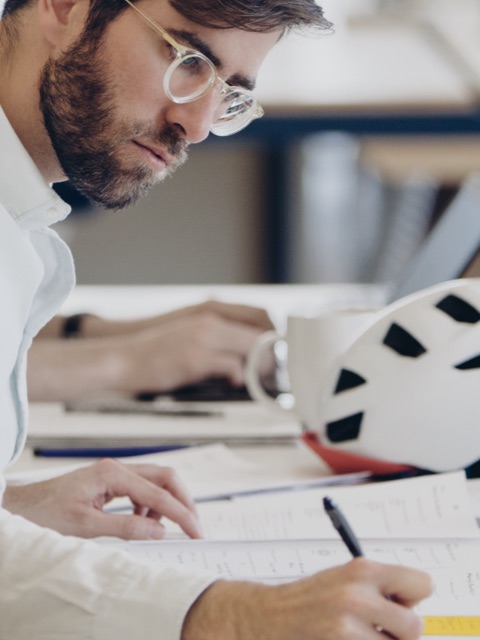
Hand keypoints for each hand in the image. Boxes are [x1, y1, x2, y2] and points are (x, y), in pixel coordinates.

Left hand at [3, 458, 201, 539]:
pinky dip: (150, 506)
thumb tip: (157, 530)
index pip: (159, 493)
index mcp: (112, 474)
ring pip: (155, 482)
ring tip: (165, 527)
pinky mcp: (111, 482)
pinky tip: (143, 521)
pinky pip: (142, 490)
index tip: (195, 530)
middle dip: (183, 501)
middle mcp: (117, 468)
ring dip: (167, 503)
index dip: (181, 513)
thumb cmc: (46, 512)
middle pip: (165, 477)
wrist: (22, 507)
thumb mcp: (86, 526)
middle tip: (194, 525)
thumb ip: (125, 527)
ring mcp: (115, 474)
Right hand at [115, 303, 273, 392]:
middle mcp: (209, 321)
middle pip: (260, 332)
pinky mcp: (195, 358)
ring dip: (257, 368)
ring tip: (253, 379)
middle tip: (269, 371)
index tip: (274, 351)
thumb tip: (244, 350)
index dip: (272, 334)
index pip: (259, 314)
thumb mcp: (189, 333)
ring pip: (250, 349)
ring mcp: (202, 338)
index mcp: (210, 312)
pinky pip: (231, 367)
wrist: (122, 359)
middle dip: (271, 354)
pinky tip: (230, 383)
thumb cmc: (155, 352)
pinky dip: (237, 378)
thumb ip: (216, 335)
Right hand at [182, 558, 432, 639]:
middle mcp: (357, 596)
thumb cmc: (307, 600)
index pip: (423, 583)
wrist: (263, 618)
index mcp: (362, 570)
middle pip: (416, 626)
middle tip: (375, 629)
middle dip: (399, 633)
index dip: (411, 597)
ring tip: (356, 638)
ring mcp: (347, 629)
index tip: (395, 603)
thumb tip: (415, 603)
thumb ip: (378, 586)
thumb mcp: (342, 579)